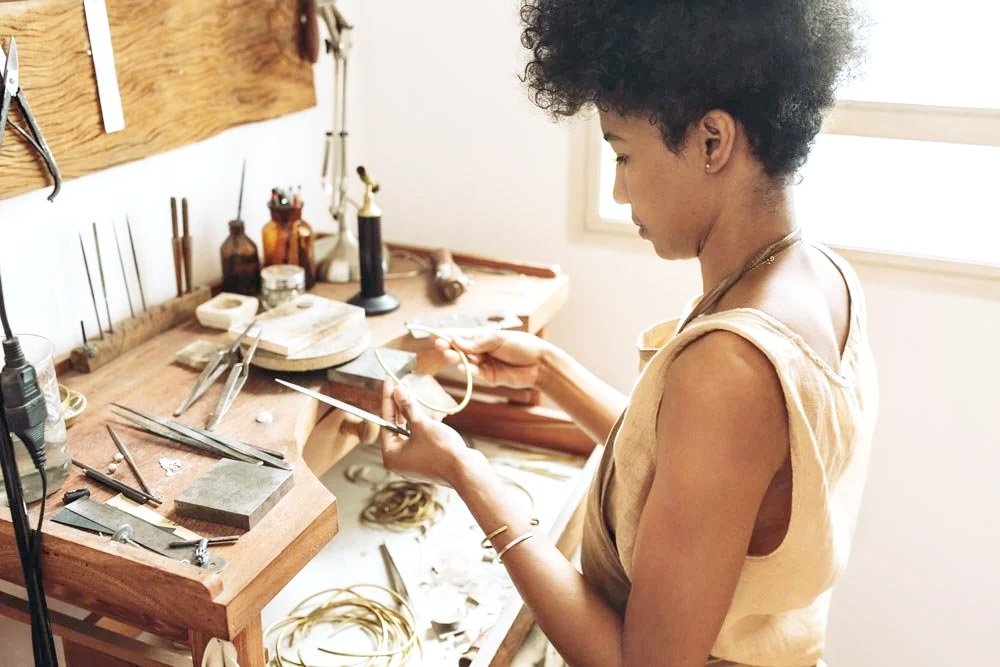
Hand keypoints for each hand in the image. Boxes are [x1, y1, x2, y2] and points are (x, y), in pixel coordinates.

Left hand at [380, 380, 472, 485]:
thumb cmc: (441, 451)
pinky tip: (421, 412)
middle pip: (395, 427)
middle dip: (399, 406)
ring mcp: (413, 462)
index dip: (388, 400)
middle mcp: (399, 461)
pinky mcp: (426, 460)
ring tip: (410, 395)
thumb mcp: (421, 424)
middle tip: (399, 386)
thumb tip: (397, 391)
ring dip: (409, 414)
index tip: (389, 383)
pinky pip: (418, 439)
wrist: (466, 470)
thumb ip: (408, 407)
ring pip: (407, 432)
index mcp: (391, 456)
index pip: (385, 422)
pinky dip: (418, 425)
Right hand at [434, 328, 553, 388]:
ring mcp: (484, 364)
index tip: (432, 335)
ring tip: (448, 355)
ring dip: (456, 359)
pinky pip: (474, 374)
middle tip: (439, 346)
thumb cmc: (521, 346)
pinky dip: (467, 370)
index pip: (461, 335)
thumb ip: (477, 342)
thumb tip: (455, 341)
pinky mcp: (489, 377)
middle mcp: (481, 350)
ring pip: (465, 362)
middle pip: (460, 349)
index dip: (446, 335)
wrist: (540, 364)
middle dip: (449, 347)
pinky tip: (462, 367)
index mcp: (482, 337)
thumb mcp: (498, 339)